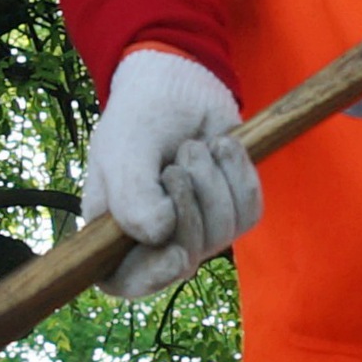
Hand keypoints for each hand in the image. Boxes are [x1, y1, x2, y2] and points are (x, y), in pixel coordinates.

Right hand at [84, 48, 260, 302]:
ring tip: (198, 147)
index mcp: (112, 230)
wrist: (179, 81)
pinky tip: (224, 148)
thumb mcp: (124, 150)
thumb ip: (131, 197)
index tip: (177, 255)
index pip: (125, 281)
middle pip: (185, 258)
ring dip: (215, 182)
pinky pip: (249, 213)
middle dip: (192, 203)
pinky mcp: (229, 209)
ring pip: (222, 236)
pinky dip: (241, 176)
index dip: (151, 278)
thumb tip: (159, 237)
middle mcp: (153, 238)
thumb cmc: (139, 114)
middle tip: (181, 158)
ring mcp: (195, 227)